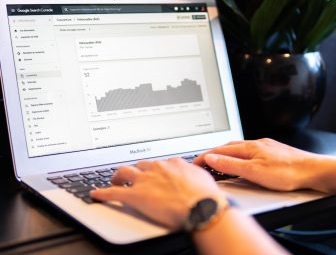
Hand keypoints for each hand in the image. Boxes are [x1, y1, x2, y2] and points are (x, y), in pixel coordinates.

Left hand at [90, 158, 225, 228]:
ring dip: (118, 175)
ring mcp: (145, 181)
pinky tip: (97, 194)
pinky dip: (103, 192)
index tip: (153, 173)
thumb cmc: (205, 195)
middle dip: (135, 169)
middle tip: (133, 175)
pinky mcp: (136, 195)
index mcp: (172, 164)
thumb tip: (194, 174)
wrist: (201, 206)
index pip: (159, 163)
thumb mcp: (202, 177)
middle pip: (140, 165)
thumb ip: (193, 173)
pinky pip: (114, 192)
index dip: (154, 169)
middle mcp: (157, 168)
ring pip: (125, 171)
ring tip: (115, 179)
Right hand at [194, 138, 319, 190]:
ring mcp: (263, 146)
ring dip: (224, 154)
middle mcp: (254, 144)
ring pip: (237, 148)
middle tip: (202, 162)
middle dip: (212, 153)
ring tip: (217, 162)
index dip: (205, 156)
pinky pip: (247, 151)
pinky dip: (237, 156)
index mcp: (247, 148)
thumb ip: (231, 165)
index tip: (194, 162)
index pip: (219, 151)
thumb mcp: (254, 171)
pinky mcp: (270, 151)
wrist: (312, 170)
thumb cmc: (286, 172)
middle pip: (226, 147)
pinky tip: (240, 161)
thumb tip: (211, 159)